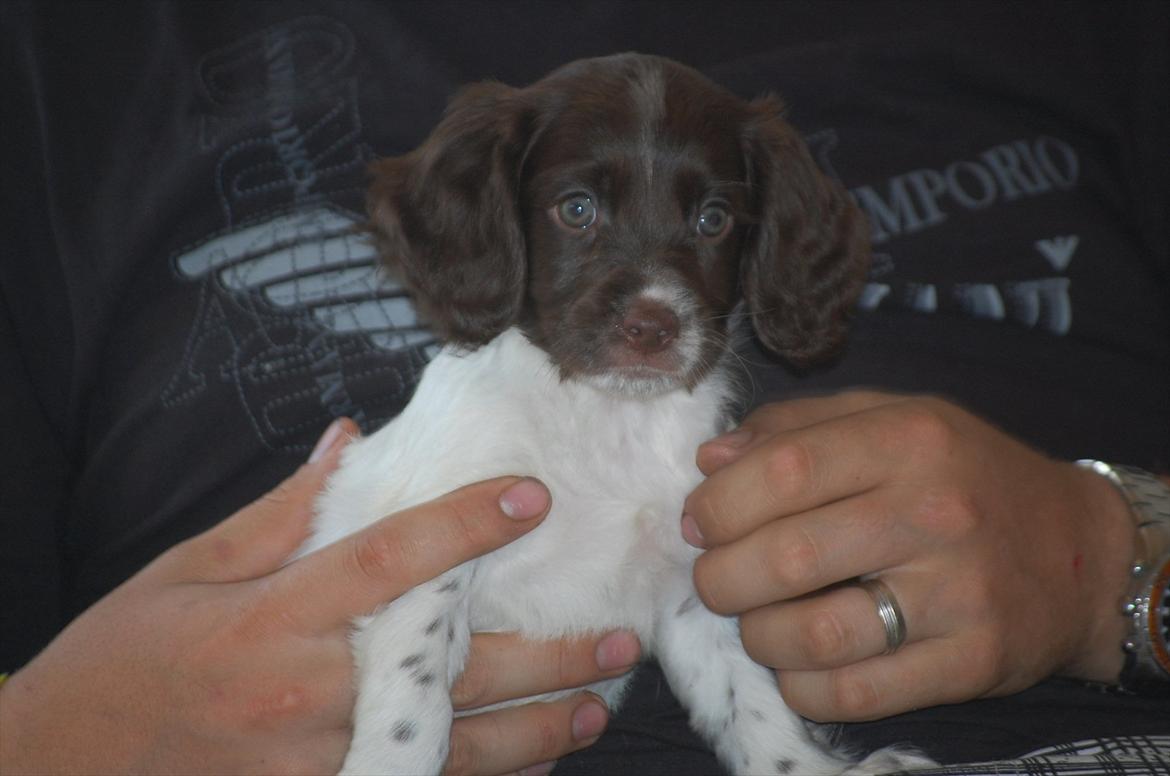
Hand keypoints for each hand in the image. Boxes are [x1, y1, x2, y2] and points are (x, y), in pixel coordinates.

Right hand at [0, 420, 637, 774]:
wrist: (56, 767)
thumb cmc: (126, 654)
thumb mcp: (188, 567)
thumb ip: (282, 511)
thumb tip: (351, 441)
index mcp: (274, 616)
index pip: (390, 560)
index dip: (468, 525)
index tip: (535, 496)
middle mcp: (304, 693)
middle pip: (448, 671)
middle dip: (542, 657)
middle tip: (615, 637)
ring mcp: (312, 765)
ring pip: (447, 751)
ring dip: (532, 733)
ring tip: (595, 710)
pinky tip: (529, 766)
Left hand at [683, 391, 1134, 721]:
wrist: (1083, 552)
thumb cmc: (965, 476)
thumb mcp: (892, 418)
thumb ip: (796, 427)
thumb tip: (709, 459)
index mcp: (906, 439)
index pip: (780, 470)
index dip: (718, 503)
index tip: (700, 522)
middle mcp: (933, 511)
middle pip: (786, 556)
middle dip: (721, 578)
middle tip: (717, 580)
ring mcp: (958, 593)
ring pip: (813, 634)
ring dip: (758, 637)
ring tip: (758, 623)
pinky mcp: (973, 662)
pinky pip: (856, 693)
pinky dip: (802, 688)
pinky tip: (797, 667)